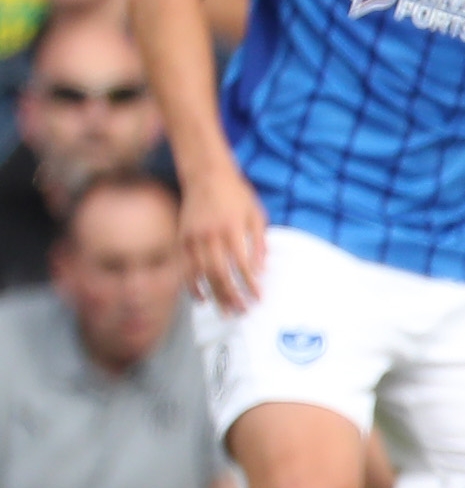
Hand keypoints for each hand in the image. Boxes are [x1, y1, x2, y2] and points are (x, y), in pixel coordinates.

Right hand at [181, 164, 269, 313]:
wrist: (206, 175)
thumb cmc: (236, 194)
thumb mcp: (256, 214)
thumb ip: (259, 241)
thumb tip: (261, 269)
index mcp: (233, 229)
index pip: (242, 265)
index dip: (250, 284)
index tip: (258, 298)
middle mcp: (211, 235)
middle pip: (220, 274)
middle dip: (232, 296)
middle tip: (241, 312)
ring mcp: (193, 238)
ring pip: (202, 274)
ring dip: (214, 296)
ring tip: (225, 311)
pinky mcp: (181, 238)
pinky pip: (185, 268)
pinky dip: (192, 285)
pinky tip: (200, 298)